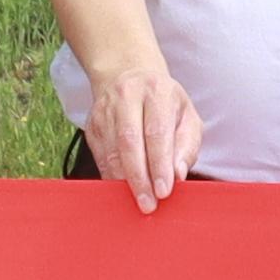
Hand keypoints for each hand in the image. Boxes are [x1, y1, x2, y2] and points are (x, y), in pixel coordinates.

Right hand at [87, 54, 204, 212]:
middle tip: (149, 204)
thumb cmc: (164, 103)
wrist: (128, 76)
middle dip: (139, 178)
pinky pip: (100, 157)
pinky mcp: (91, 125)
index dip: (159, 165)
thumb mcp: (187, 115)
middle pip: (129, 143)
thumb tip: (178, 174)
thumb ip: (188, 145)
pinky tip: (122, 191)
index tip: (164, 191)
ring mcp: (105, 110)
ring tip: (137, 202)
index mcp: (156, 91)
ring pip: (111, 152)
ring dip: (124, 182)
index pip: (156, 133)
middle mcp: (127, 97)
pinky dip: (111, 177)